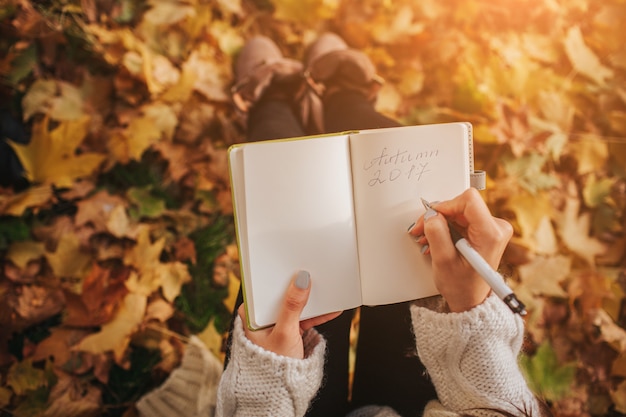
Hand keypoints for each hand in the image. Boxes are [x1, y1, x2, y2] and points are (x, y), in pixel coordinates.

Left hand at [238, 271, 341, 358]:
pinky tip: (330, 308)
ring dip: (310, 301)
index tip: (294, 267)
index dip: (279, 276)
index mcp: (250, 314)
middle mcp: (260, 317)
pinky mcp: (287, 331)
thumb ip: (293, 306)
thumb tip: (300, 281)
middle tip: (313, 274)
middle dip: (298, 287)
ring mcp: (275, 324)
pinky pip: (302, 318)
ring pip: (294, 306)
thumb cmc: (272, 366)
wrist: (279, 392)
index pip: (264, 287)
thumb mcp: (285, 332)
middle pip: (281, 294)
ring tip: (326, 289)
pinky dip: (315, 315)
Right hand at [409, 188, 512, 311]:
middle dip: (438, 217)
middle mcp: (496, 228)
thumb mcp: (443, 260)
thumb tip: (431, 214)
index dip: (445, 206)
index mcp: (491, 233)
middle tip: (422, 230)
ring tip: (427, 239)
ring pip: (459, 212)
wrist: (471, 300)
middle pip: (462, 205)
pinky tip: (436, 240)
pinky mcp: (485, 231)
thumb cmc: (462, 286)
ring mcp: (492, 229)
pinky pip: (462, 220)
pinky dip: (446, 228)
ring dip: (440, 224)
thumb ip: (436, 233)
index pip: (468, 200)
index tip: (431, 217)